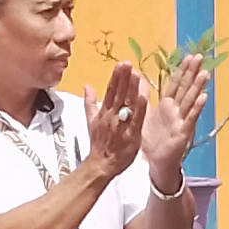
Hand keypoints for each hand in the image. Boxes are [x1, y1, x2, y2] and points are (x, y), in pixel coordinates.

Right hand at [84, 60, 147, 182]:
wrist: (101, 164)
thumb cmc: (99, 143)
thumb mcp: (90, 121)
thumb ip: (89, 102)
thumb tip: (86, 85)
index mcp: (104, 112)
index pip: (110, 91)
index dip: (116, 77)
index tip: (121, 64)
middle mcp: (112, 116)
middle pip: (118, 94)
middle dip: (123, 78)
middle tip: (128, 63)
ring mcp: (121, 125)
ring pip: (127, 104)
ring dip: (131, 89)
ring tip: (136, 74)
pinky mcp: (131, 135)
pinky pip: (136, 120)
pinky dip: (139, 109)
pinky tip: (142, 96)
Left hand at [143, 50, 211, 181]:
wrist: (155, 162)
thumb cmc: (151, 140)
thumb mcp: (144, 115)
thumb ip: (143, 99)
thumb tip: (138, 80)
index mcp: (167, 106)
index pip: (176, 84)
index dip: (182, 70)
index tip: (189, 56)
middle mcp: (176, 111)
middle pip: (185, 88)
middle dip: (192, 73)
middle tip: (200, 57)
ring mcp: (181, 121)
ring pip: (190, 101)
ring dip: (198, 87)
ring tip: (205, 73)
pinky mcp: (183, 133)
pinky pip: (190, 118)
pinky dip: (197, 108)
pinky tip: (204, 97)